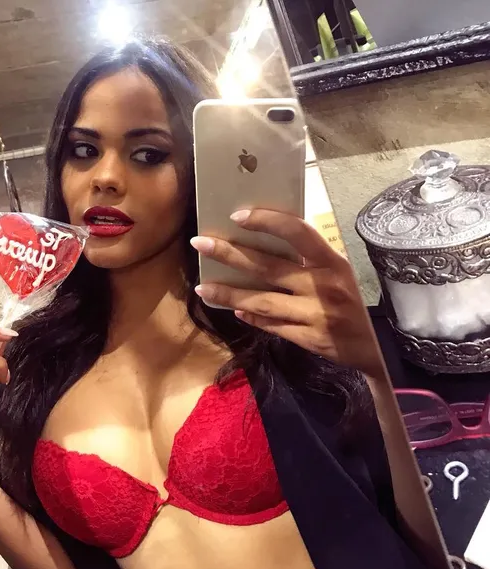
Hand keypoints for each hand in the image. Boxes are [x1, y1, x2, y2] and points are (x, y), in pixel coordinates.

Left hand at [191, 209, 382, 377]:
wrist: (373, 346)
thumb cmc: (350, 301)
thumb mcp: (338, 273)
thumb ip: (309, 260)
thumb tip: (263, 244)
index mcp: (332, 262)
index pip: (297, 232)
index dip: (267, 221)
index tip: (237, 216)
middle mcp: (323, 286)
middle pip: (268, 267)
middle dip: (229, 254)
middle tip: (199, 244)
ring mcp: (314, 314)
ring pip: (262, 301)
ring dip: (229, 293)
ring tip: (202, 287)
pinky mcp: (307, 338)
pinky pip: (271, 325)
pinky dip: (251, 317)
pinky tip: (235, 310)